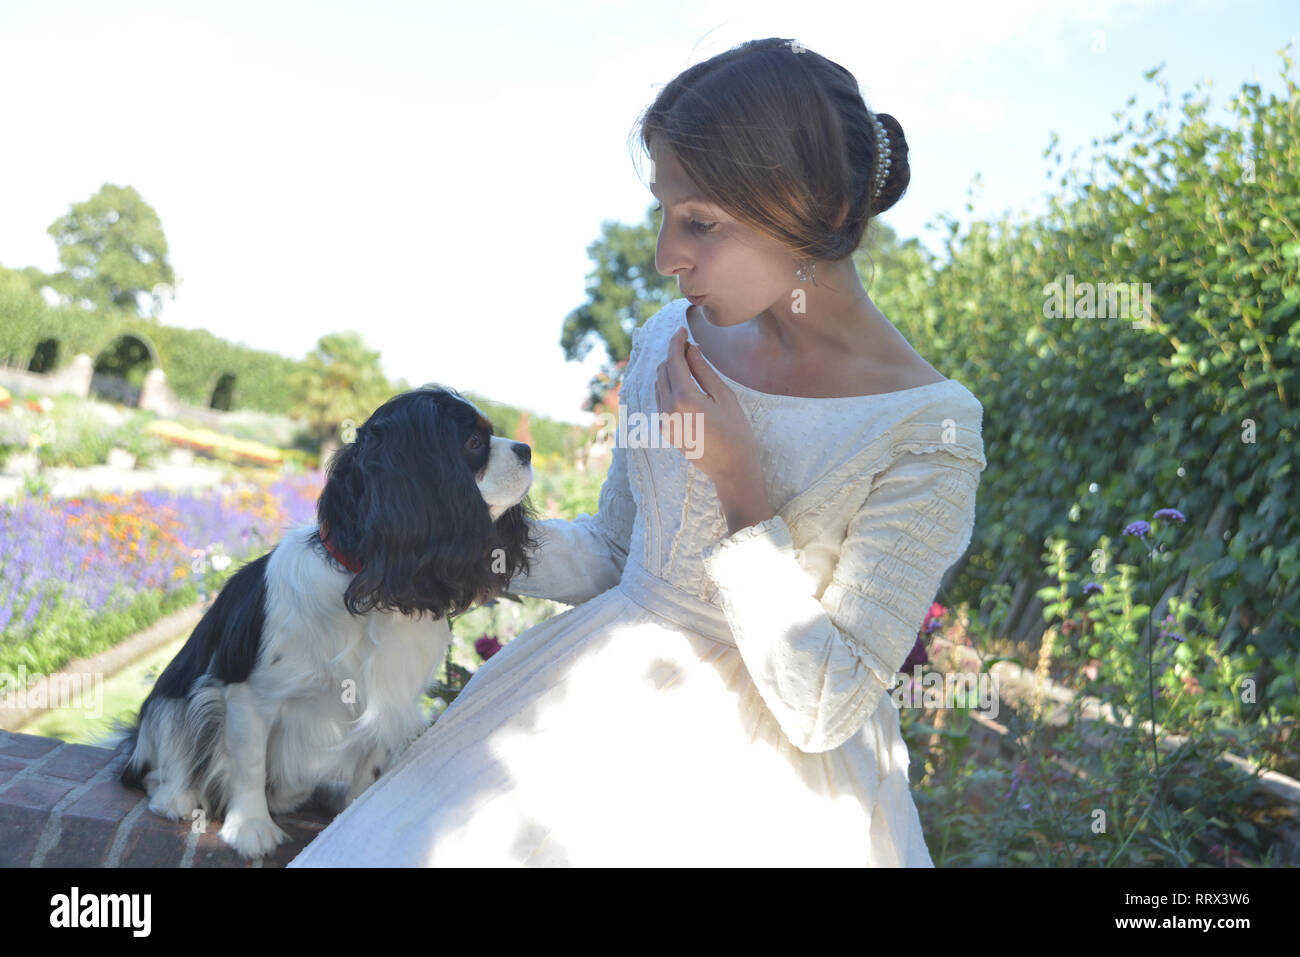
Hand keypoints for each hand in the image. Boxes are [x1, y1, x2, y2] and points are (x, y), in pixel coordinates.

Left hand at [653, 326, 755, 480]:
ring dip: (670, 370)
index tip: (681, 330)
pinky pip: (661, 400)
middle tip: (690, 347)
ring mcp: (664, 421)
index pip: (673, 360)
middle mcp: (668, 409)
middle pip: (662, 370)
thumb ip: (704, 370)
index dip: (676, 342)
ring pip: (659, 385)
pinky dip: (668, 386)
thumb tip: (691, 349)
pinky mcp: (666, 430)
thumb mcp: (724, 396)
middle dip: (673, 355)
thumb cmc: (736, 432)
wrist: (731, 470)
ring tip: (689, 364)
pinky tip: (684, 384)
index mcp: (684, 398)